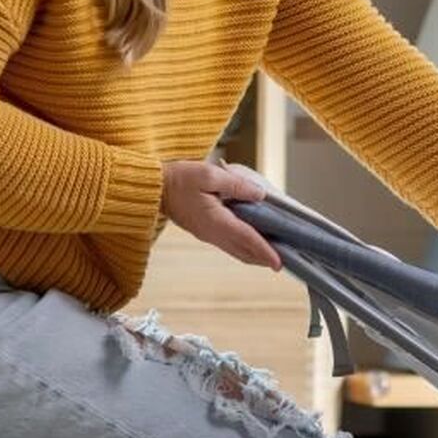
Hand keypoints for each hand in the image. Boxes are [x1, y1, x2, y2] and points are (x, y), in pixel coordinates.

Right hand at [160, 160, 282, 271]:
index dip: (265, 251)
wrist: (154, 188)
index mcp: (214, 221)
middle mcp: (211, 233)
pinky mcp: (204, 231)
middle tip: (282, 263)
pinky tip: (252, 242)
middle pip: (243, 250)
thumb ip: (237, 185)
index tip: (279, 263)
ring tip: (271, 256)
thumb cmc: (180, 178)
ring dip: (254, 255)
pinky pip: (228, 244)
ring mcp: (207, 234)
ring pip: (236, 250)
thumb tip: (260, 194)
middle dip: (263, 258)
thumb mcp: (209, 174)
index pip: (246, 238)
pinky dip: (243, 247)